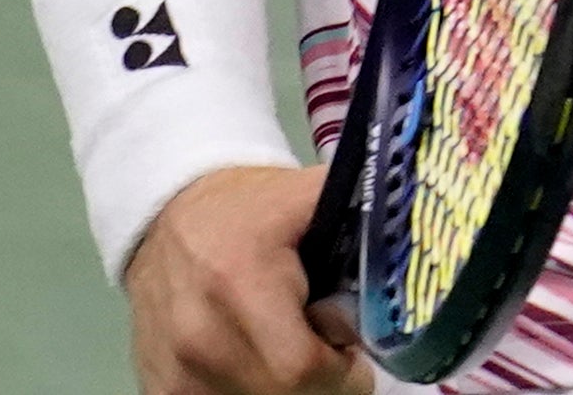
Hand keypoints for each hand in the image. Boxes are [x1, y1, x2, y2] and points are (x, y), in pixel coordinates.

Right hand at [124, 164, 368, 394]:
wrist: (166, 212)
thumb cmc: (247, 208)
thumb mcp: (307, 196)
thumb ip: (362, 224)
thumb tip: (410, 253)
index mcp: (239, 282)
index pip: (302, 369)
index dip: (341, 370)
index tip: (350, 352)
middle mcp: (200, 336)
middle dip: (318, 381)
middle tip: (322, 349)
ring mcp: (176, 370)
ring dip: (281, 388)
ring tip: (283, 345)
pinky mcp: (162, 389)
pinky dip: (248, 390)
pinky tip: (252, 358)